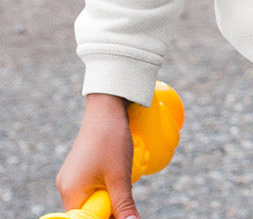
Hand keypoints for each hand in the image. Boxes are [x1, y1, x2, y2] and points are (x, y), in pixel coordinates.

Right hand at [56, 93, 138, 218]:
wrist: (107, 107)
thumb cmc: (111, 139)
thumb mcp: (120, 176)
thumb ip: (123, 205)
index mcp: (71, 193)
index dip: (105, 216)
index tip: (121, 210)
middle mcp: (66, 188)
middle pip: (88, 212)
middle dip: (108, 206)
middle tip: (123, 189)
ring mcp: (71, 178)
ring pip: (91, 199)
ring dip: (109, 195)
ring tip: (120, 177)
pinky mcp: (79, 169)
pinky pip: (91, 187)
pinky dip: (105, 186)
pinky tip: (116, 172)